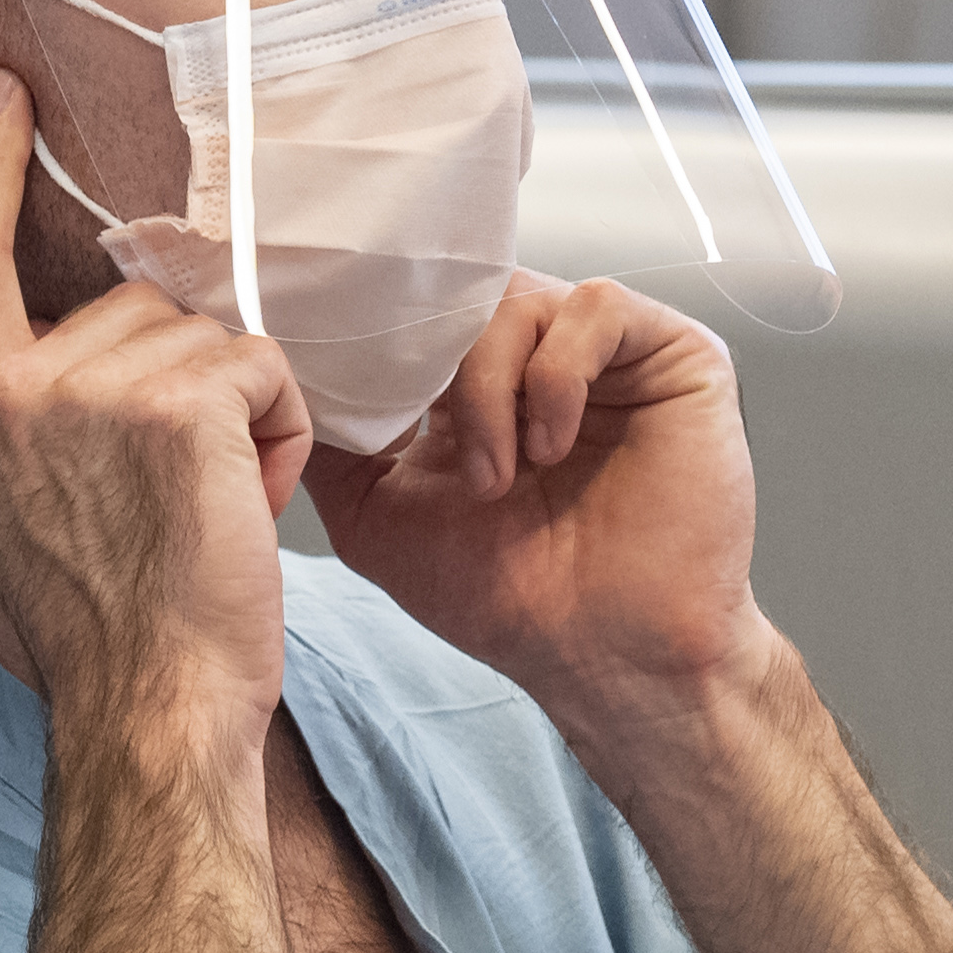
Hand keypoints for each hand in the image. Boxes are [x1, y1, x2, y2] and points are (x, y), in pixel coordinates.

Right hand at [0, 72, 307, 727]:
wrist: (148, 712)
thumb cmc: (111, 627)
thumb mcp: (30, 502)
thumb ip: (47, 407)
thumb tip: (118, 326)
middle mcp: (12, 388)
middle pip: (138, 303)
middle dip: (192, 380)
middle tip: (182, 491)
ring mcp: (88, 391)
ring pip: (211, 334)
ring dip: (241, 413)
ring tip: (210, 506)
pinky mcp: (172, 406)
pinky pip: (262, 363)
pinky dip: (278, 433)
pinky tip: (243, 504)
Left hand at [300, 273, 771, 726]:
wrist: (606, 657)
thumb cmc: (506, 598)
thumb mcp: (376, 515)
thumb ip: (331, 445)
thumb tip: (278, 379)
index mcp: (477, 383)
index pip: (418, 310)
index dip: (373, 327)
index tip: (335, 362)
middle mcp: (541, 356)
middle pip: (461, 295)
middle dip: (425, 361)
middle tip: (420, 440)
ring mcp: (607, 353)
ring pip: (519, 297)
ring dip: (487, 388)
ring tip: (497, 477)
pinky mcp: (674, 355)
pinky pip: (597, 307)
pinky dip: (556, 375)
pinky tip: (550, 446)